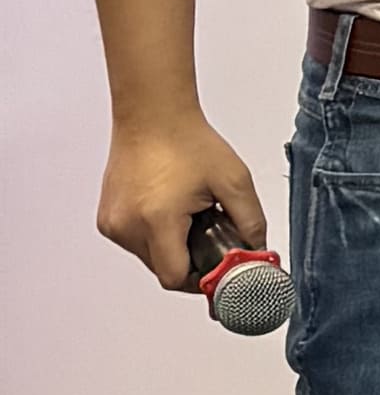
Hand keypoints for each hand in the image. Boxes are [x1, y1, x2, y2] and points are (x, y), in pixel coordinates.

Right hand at [101, 113, 271, 293]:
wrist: (152, 115)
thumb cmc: (187, 140)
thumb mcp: (234, 180)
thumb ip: (251, 221)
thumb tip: (257, 251)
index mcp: (157, 220)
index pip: (176, 278)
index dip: (202, 279)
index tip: (219, 269)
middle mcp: (127, 225)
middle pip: (164, 270)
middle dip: (190, 259)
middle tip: (209, 232)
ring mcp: (113, 222)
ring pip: (149, 258)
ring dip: (172, 246)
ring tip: (188, 214)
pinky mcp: (106, 218)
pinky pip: (135, 242)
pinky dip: (154, 234)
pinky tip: (168, 208)